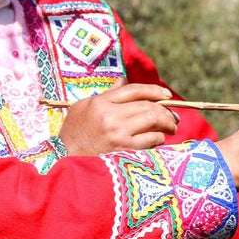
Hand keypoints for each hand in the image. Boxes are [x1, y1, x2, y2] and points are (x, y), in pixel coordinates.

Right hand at [57, 82, 179, 154]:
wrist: (63, 156)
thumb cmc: (74, 131)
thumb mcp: (84, 106)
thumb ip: (107, 94)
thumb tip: (124, 82)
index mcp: (101, 102)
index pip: (134, 90)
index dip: (154, 91)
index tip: (166, 95)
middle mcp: (111, 116)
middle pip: (147, 106)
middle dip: (166, 111)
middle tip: (174, 117)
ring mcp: (118, 134)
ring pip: (152, 122)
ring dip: (166, 124)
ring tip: (171, 128)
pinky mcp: (122, 151)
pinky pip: (150, 141)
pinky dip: (158, 139)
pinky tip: (158, 140)